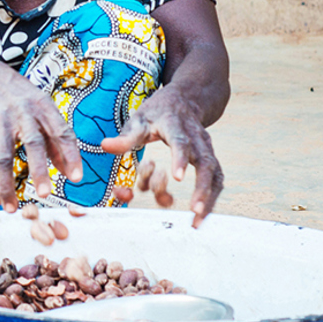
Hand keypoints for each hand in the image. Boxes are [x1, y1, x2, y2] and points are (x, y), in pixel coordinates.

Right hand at [0, 70, 83, 212]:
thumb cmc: (21, 97)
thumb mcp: (44, 109)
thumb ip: (57, 140)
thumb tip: (68, 170)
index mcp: (44, 108)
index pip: (61, 132)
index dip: (70, 155)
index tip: (77, 178)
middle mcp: (23, 115)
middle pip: (32, 143)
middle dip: (38, 170)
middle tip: (44, 194)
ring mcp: (1, 125)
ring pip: (2, 158)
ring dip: (6, 185)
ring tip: (12, 208)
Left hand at [100, 86, 223, 227]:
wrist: (185, 100)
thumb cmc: (158, 113)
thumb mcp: (139, 119)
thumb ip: (126, 136)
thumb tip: (106, 146)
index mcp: (176, 125)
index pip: (180, 142)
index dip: (180, 159)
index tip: (178, 178)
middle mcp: (197, 138)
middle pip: (206, 163)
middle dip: (202, 188)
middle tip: (194, 210)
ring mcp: (207, 148)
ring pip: (216, 174)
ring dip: (209, 199)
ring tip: (197, 221)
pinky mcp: (211, 158)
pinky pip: (216, 180)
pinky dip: (212, 198)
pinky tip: (202, 215)